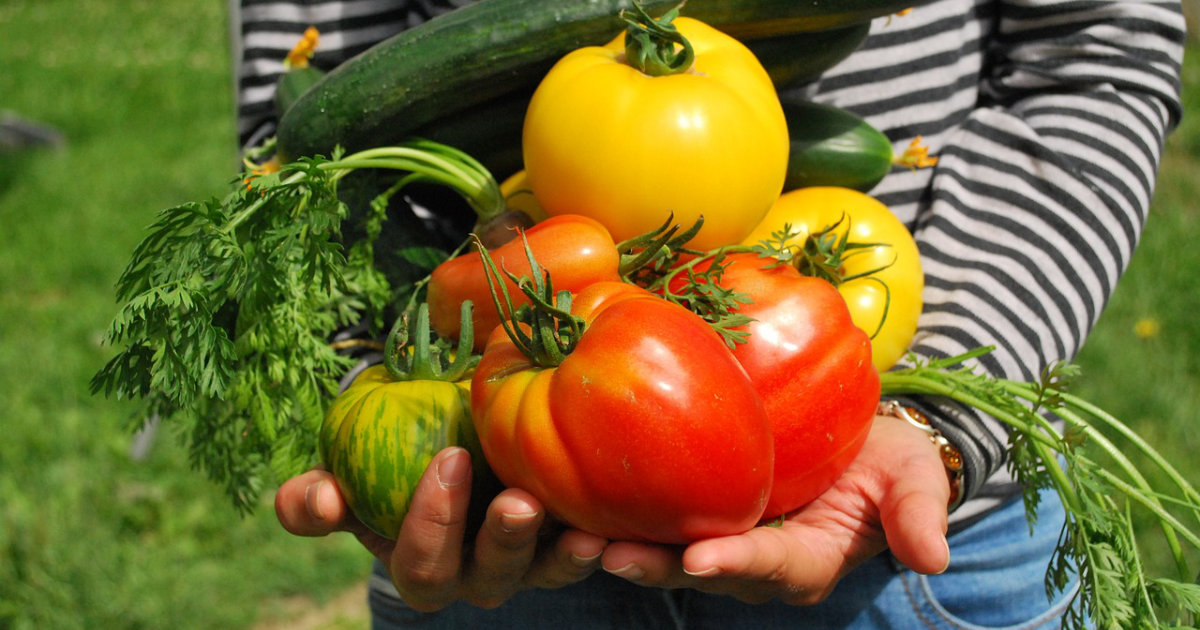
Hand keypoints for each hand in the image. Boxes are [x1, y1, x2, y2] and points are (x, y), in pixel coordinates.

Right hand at [274, 447, 607, 610]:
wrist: (452, 444)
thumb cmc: (391, 460)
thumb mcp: (349, 476)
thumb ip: (317, 497)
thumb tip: (317, 499)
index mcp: (422, 563)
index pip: (420, 564)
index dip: (430, 522)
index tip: (448, 458)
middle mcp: (476, 575)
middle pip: (487, 576)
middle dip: (502, 541)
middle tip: (517, 501)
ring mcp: (528, 564)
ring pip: (546, 571)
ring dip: (562, 553)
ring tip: (583, 529)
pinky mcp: (570, 544)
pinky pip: (588, 551)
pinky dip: (604, 540)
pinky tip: (616, 519)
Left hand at [599, 414, 951, 604]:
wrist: (857, 440)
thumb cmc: (887, 458)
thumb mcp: (912, 478)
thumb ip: (917, 513)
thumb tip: (934, 557)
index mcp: (807, 560)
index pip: (771, 566)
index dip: (737, 564)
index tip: (702, 559)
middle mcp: (755, 561)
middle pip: (702, 570)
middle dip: (659, 567)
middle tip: (611, 555)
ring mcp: (722, 538)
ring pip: (667, 551)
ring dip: (625, 546)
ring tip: (577, 536)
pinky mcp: (695, 510)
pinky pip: (656, 516)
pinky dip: (619, 511)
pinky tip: (576, 495)